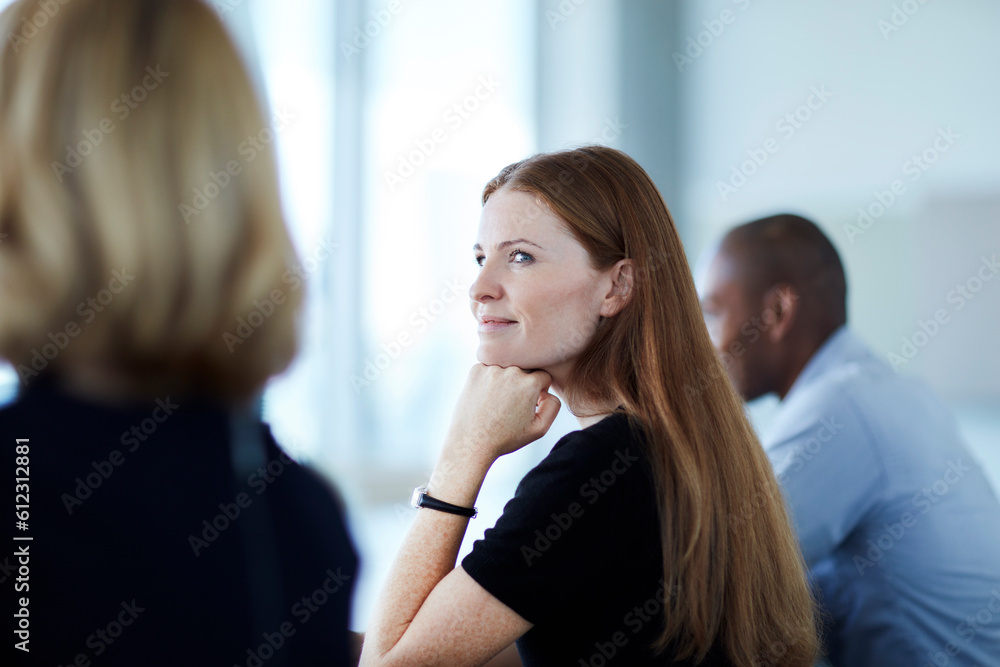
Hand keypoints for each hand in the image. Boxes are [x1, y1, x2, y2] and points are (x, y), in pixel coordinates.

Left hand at [443, 364, 560, 467]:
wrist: (472, 442)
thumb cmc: (505, 438)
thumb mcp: (539, 429)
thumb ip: (553, 405)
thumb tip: (548, 391)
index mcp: (529, 384)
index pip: (543, 376)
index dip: (539, 390)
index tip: (530, 403)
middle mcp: (511, 372)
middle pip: (525, 370)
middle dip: (523, 384)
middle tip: (513, 404)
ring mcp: (491, 369)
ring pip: (506, 368)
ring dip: (506, 380)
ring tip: (498, 402)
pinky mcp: (475, 371)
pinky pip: (489, 368)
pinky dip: (489, 379)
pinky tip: (486, 397)